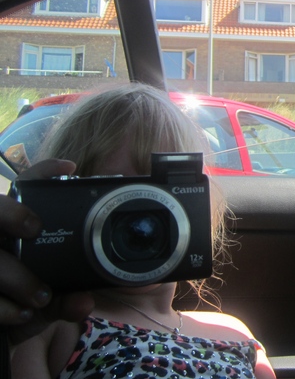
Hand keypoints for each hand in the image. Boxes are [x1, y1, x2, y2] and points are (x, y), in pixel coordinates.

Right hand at [0, 159, 93, 343]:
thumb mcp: (51, 298)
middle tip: (34, 228)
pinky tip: (22, 314)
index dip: (44, 172)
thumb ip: (67, 297)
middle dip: (11, 213)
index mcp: (16, 230)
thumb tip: (82, 301)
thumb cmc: (26, 300)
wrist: (2, 329)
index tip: (69, 168)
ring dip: (15, 275)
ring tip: (41, 296)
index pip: (25, 187)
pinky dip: (4, 306)